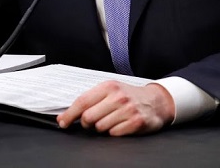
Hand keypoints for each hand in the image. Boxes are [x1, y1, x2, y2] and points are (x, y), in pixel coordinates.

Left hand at [56, 81, 174, 135]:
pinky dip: (114, 132)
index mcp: (108, 86)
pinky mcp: (137, 122)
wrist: (156, 101)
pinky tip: (120, 124)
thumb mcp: (110, 91)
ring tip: (111, 120)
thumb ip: (90, 100)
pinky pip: (114, 134)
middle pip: (89, 117)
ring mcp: (128, 109)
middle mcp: (118, 97)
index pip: (82, 101)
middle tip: (92, 122)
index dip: (70, 114)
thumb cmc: (128, 96)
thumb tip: (65, 115)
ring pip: (101, 127)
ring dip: (102, 128)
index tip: (62, 122)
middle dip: (87, 123)